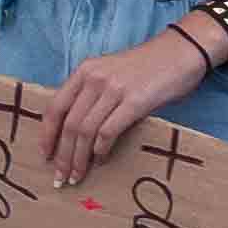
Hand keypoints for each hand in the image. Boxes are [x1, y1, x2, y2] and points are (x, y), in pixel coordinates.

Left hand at [45, 18, 214, 176]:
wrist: (182, 51)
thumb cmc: (148, 66)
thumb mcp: (111, 72)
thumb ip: (93, 93)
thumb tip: (76, 130)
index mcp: (85, 70)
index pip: (55, 107)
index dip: (47, 135)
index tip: (45, 155)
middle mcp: (95, 78)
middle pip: (69, 124)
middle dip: (62, 155)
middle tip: (61, 176)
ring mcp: (114, 89)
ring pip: (85, 131)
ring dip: (79, 159)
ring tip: (78, 175)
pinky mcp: (135, 101)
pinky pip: (108, 132)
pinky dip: (101, 150)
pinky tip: (101, 159)